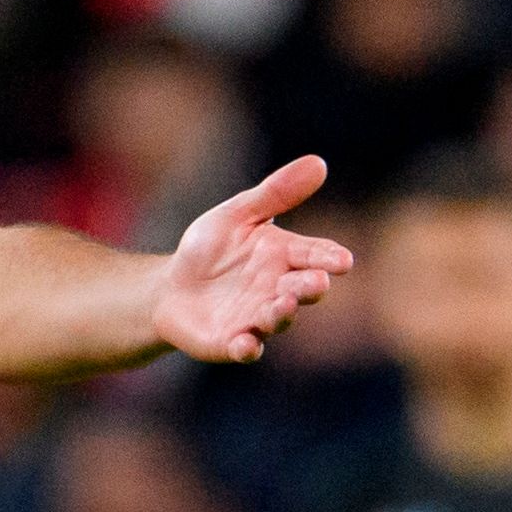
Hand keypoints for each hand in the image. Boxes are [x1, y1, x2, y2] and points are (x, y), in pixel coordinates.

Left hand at [154, 156, 353, 362]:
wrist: (169, 288)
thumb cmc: (210, 249)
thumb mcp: (237, 215)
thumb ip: (275, 193)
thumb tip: (319, 162)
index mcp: (286, 257)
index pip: (315, 255)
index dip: (329, 258)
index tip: (342, 261)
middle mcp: (279, 290)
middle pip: (303, 290)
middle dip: (310, 287)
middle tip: (315, 283)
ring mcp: (257, 319)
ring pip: (278, 319)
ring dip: (282, 314)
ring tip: (282, 304)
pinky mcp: (232, 342)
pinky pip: (244, 348)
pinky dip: (247, 348)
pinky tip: (245, 345)